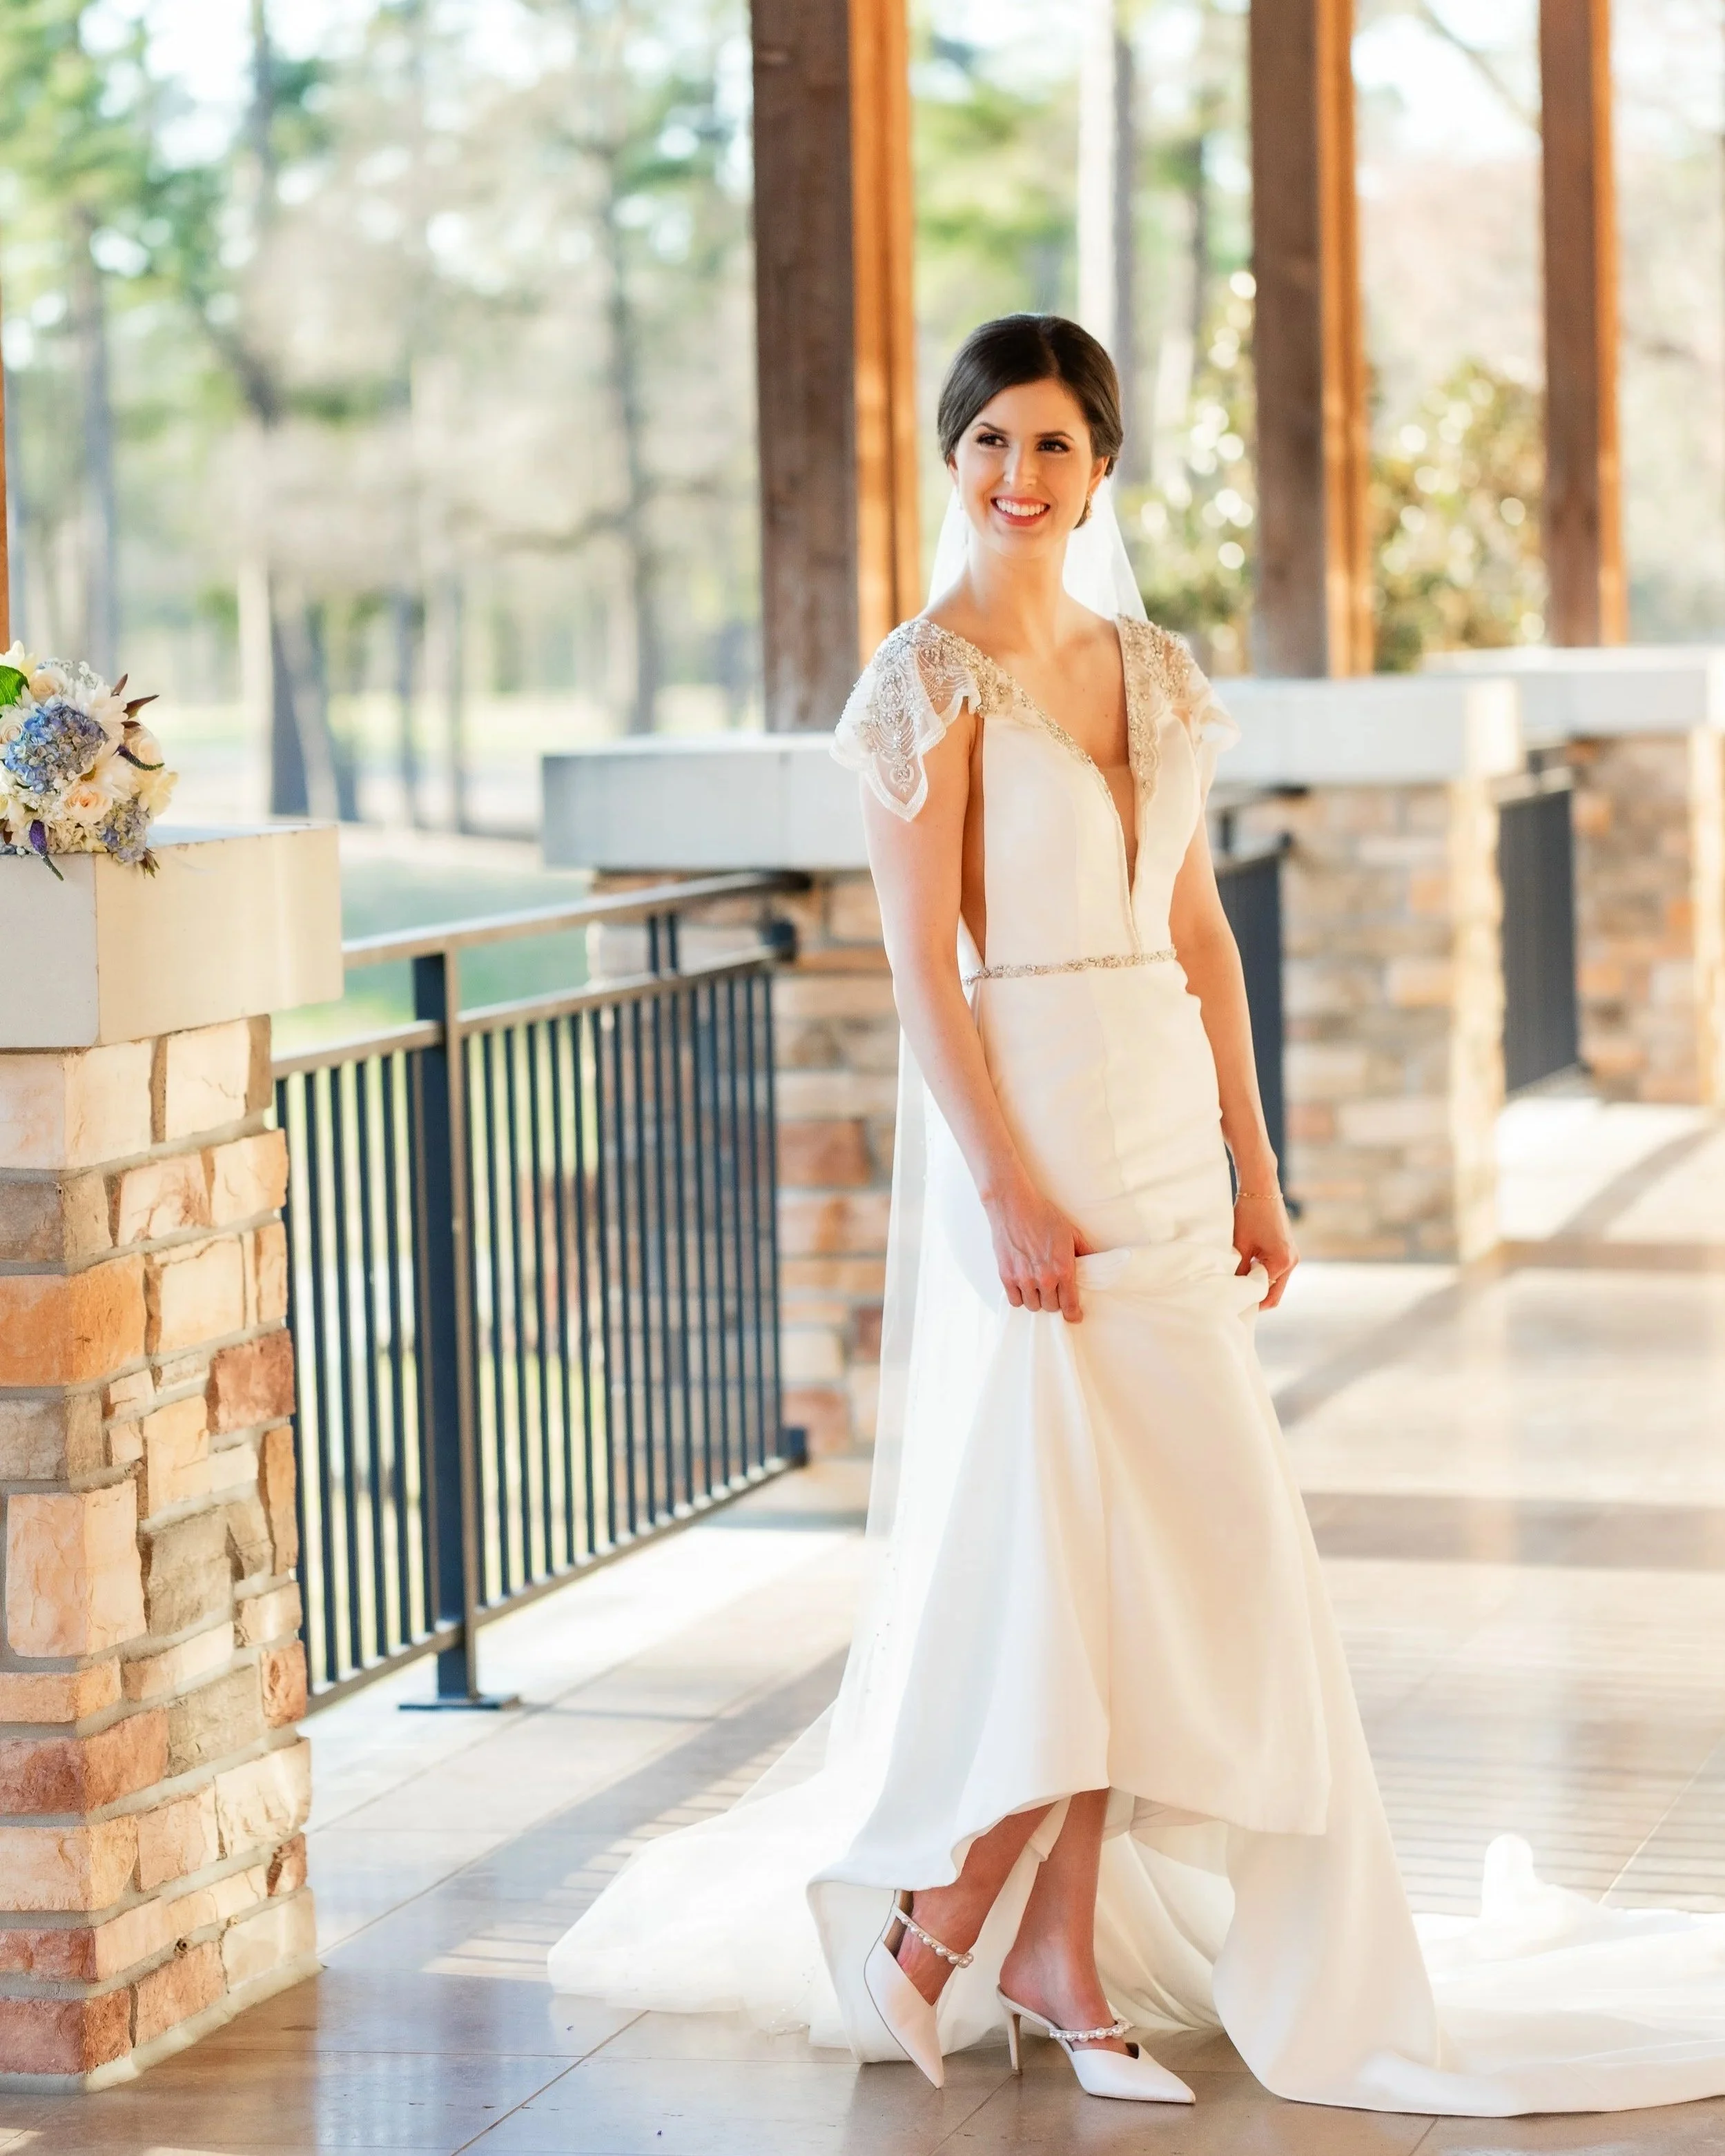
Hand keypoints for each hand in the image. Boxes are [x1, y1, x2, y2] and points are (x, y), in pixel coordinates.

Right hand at [986, 1175, 1092, 1322]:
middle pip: (1052, 1307)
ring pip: (1033, 1306)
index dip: (1073, 1314)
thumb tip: (1096, 1262)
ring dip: (1038, 1300)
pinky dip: (1020, 1297)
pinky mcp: (1006, 1276)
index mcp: (1063, 1269)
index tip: (1074, 1316)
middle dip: (1055, 1302)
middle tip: (1054, 1292)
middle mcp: (1044, 1278)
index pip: (1070, 1305)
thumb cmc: (1043, 1215)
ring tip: (1038, 1289)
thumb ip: (1085, 1251)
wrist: (1014, 1205)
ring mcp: (1024, 1279)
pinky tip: (1024, 1288)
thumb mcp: (1071, 1232)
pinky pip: (1015, 1300)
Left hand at [1234, 1187, 1296, 1309]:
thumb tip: (1234, 1289)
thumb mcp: (1240, 1246)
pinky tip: (1246, 1272)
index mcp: (1283, 1262)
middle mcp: (1292, 1261)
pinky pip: (1276, 1270)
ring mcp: (1292, 1255)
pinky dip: (1263, 1274)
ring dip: (1259, 1285)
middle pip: (1274, 1292)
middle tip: (1235, 1301)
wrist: (1261, 1187)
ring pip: (1275, 1282)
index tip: (1233, 1305)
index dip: (1249, 1301)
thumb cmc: (1249, 1214)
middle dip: (1256, 1297)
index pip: (1266, 1295)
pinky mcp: (1288, 1249)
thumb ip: (1240, 1271)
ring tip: (1238, 1285)